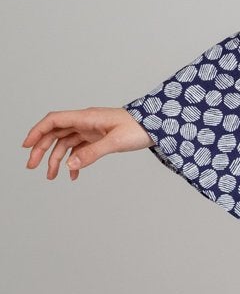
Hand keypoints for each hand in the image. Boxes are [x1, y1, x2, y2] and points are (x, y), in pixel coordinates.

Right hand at [21, 107, 152, 180]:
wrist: (159, 126)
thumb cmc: (140, 128)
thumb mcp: (116, 142)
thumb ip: (92, 153)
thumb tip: (69, 165)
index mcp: (87, 117)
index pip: (54, 121)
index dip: (37, 131)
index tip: (26, 146)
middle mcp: (86, 122)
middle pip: (56, 133)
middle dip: (42, 149)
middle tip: (32, 166)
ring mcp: (92, 130)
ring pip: (66, 143)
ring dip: (56, 159)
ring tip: (51, 176)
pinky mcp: (99, 138)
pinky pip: (80, 149)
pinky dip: (74, 161)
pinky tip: (73, 175)